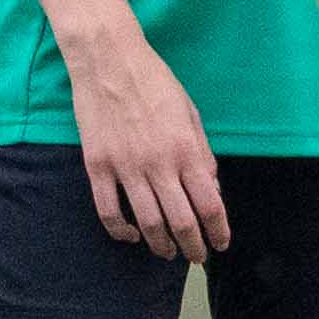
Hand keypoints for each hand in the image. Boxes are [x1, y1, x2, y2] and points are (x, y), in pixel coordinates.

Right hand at [62, 17, 227, 259]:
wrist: (108, 60)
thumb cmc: (154, 82)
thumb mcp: (190, 113)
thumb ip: (202, 154)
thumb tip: (211, 189)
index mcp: (186, 149)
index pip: (210, 204)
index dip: (218, 231)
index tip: (220, 244)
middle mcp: (158, 163)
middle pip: (181, 222)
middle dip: (193, 247)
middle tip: (196, 258)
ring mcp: (125, 167)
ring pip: (147, 223)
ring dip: (160, 245)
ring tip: (167, 252)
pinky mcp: (97, 166)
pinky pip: (108, 211)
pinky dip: (120, 231)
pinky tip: (130, 236)